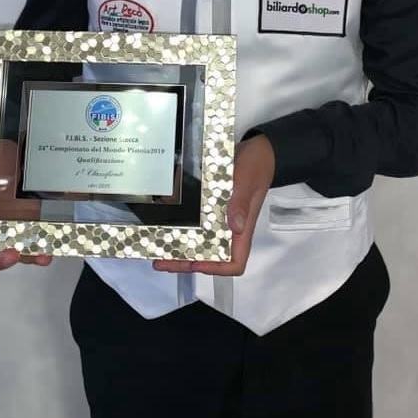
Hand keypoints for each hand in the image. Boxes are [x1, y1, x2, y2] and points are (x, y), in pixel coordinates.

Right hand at [0, 129, 51, 270]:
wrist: (50, 158)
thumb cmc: (16, 162)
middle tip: (7, 254)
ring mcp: (21, 231)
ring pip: (17, 255)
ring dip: (25, 257)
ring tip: (36, 254)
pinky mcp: (43, 231)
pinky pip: (42, 249)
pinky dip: (45, 252)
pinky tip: (50, 251)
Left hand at [152, 133, 274, 276]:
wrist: (258, 148)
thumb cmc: (257, 165)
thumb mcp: (247, 181)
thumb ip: (240, 202)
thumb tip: (235, 226)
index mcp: (242, 228)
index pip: (234, 262)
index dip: (216, 269)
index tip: (195, 263)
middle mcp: (230, 227)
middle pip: (211, 256)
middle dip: (186, 262)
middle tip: (162, 260)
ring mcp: (221, 217)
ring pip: (201, 241)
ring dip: (181, 247)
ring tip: (159, 247)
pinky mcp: (213, 206)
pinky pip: (198, 222)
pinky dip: (184, 226)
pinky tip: (168, 223)